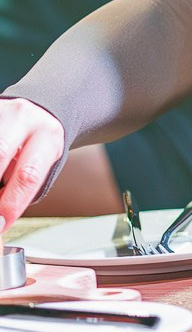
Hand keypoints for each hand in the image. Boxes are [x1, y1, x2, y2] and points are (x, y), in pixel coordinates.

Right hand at [0, 98, 65, 232]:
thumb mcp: (42, 160)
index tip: (0, 224)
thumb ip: (24, 185)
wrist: (39, 108)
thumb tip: (2, 220)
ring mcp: (0, 112)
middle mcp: (23, 118)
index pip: (28, 175)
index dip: (11, 204)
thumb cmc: (38, 141)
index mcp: (47, 135)